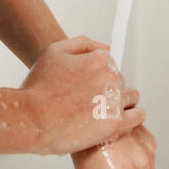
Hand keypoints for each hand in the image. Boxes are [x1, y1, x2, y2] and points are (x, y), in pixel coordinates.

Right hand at [21, 36, 144, 154]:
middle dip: (108, 89)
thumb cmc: (38, 87)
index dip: (98, 75)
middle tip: (88, 101)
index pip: (111, 64)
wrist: (30, 119)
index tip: (88, 86)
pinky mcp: (115, 124)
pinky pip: (137, 116)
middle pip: (120, 80)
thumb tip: (107, 47)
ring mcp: (115, 101)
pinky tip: (116, 120)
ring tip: (101, 111)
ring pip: (131, 97)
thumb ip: (84, 44)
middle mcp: (110, 78)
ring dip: (120, 102)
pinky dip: (131, 116)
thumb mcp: (54, 52)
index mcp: (99, 59)